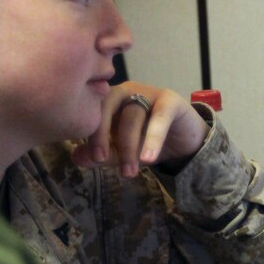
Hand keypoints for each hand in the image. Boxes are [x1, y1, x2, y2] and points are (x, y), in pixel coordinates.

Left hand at [71, 81, 209, 177]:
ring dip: (129, 146)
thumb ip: (103, 154)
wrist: (185, 142)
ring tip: (130, 172)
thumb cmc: (148, 143)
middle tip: (102, 160)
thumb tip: (77, 158)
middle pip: (108, 107)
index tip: (92, 159)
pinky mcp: (171, 100)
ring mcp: (149, 93)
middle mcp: (126, 91)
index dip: (90, 133)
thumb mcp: (123, 152)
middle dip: (103, 135)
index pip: (93, 110)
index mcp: (109, 100)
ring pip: (133, 116)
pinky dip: (153, 139)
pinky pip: (159, 118)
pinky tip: (148, 159)